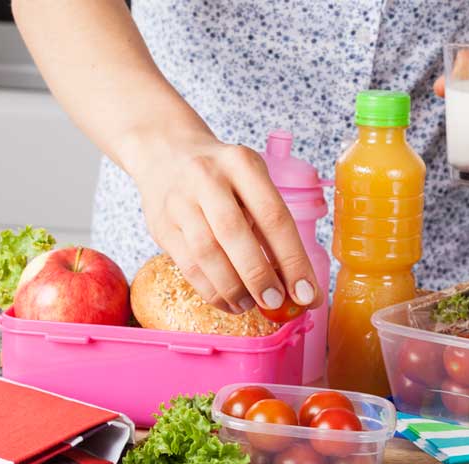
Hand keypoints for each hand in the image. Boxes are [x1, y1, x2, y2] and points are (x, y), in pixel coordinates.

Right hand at [132, 134, 322, 313]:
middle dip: (259, 276)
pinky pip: (189, 266)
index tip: (306, 293)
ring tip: (250, 305)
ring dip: (233, 288)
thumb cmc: (222, 176)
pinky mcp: (161, 226)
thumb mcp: (250, 180)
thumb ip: (270, 223)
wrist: (165, 152)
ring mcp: (179, 201)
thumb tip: (296, 282)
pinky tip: (228, 301)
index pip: (274, 217)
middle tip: (275, 302)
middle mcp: (208, 178)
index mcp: (242, 164)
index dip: (293, 260)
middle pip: (235, 234)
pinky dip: (211, 291)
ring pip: (207, 253)